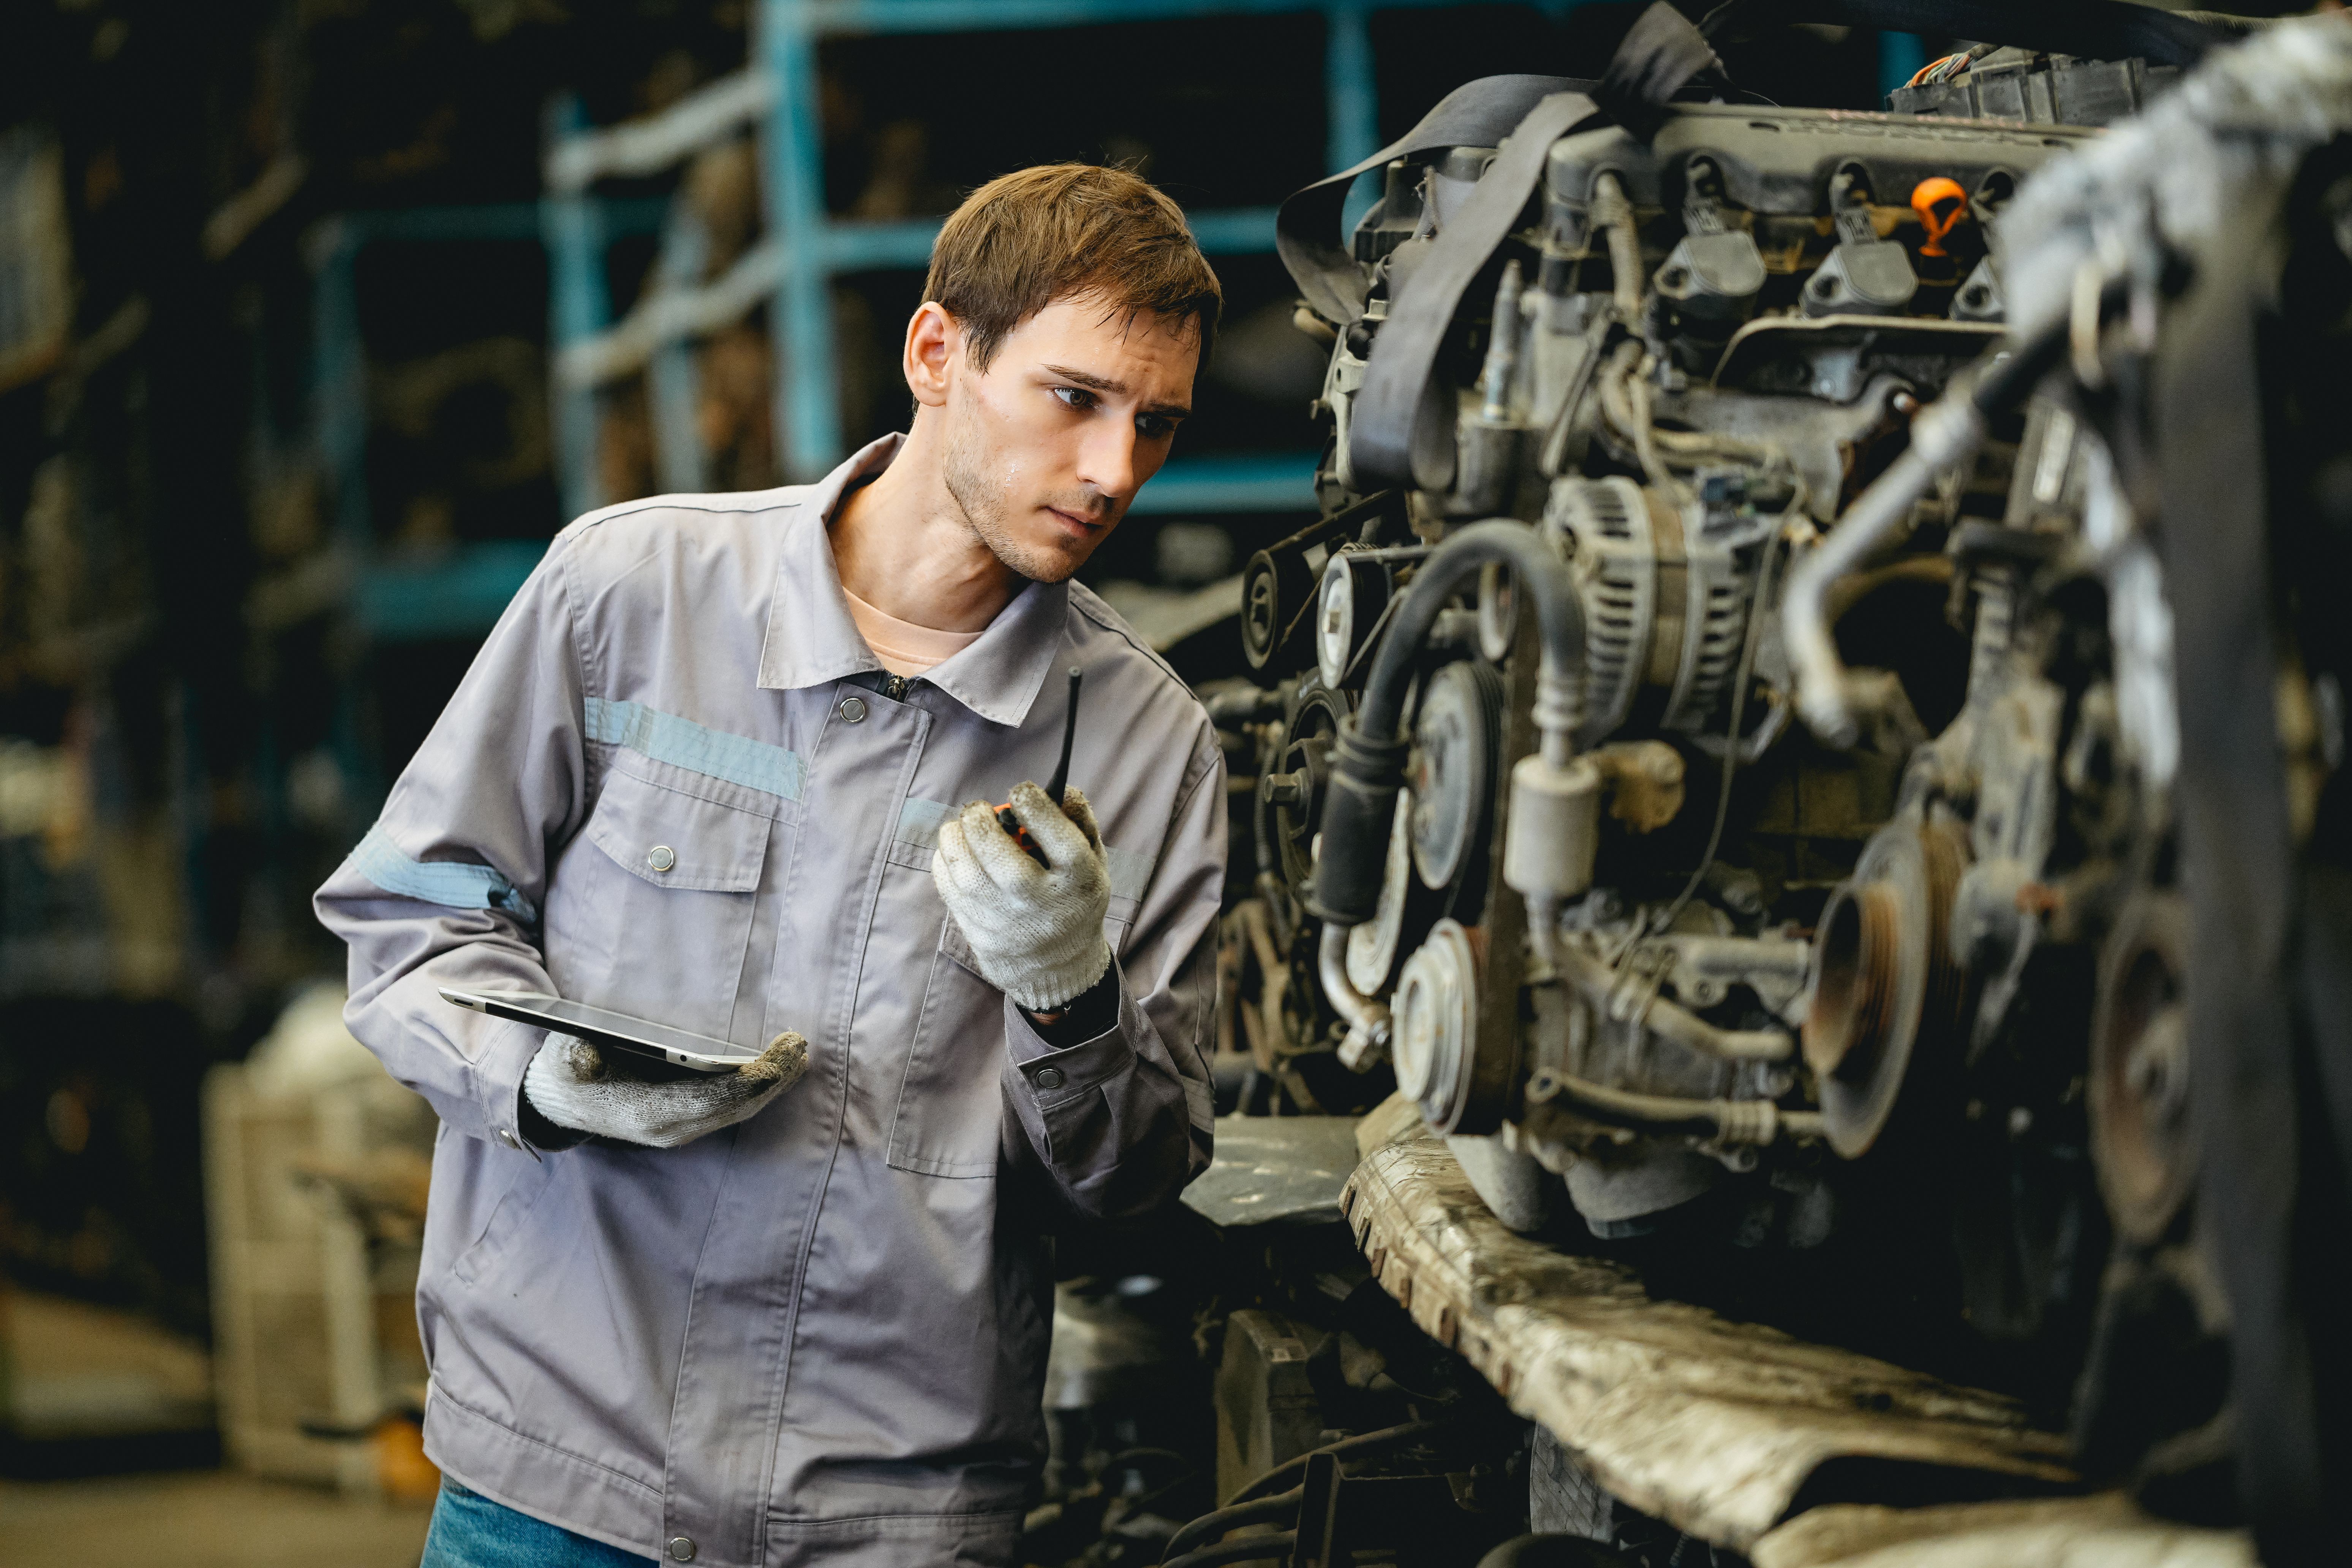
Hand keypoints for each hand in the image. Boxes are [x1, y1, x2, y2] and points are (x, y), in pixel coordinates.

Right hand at [521, 1030, 807, 1148]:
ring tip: (798, 1055)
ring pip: (738, 1111)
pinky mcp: (687, 1122)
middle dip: (769, 1080)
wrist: (564, 1104)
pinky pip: (732, 1108)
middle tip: (798, 1046)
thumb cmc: (568, 1073)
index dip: (742, 1084)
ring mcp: (680, 1129)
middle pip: (733, 1108)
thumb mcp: (561, 1060)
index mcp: (643, 1113)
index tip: (773, 1062)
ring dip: (771, 1085)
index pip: (705, 1100)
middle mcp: (668, 1128)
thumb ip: (571, 1057)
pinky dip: (759, 1090)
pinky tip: (778, 1070)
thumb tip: (586, 1055)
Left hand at [933, 782, 1112, 1012]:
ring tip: (960, 826)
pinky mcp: (979, 934)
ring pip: (967, 874)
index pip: (1060, 841)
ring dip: (954, 839)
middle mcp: (1042, 905)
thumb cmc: (1071, 896)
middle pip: (1002, 859)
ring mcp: (1007, 923)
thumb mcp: (1093, 862)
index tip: (1021, 791)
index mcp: (1079, 883)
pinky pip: (949, 890)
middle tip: (978, 809)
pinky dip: (945, 862)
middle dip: (980, 822)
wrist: (1053, 964)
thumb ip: (1081, 822)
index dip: (1036, 808)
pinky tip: (954, 851)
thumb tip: (1062, 789)